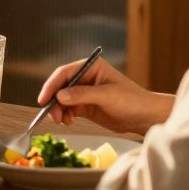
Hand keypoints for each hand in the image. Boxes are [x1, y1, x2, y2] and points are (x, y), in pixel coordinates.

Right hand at [38, 57, 173, 134]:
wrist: (144, 117)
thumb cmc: (132, 100)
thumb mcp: (107, 95)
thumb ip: (83, 94)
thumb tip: (60, 96)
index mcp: (91, 67)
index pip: (64, 73)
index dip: (51, 85)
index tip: (43, 99)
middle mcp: (85, 78)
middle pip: (60, 87)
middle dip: (54, 101)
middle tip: (53, 115)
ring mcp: (84, 92)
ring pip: (61, 99)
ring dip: (58, 110)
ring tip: (62, 121)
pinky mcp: (84, 106)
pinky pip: (67, 109)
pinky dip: (64, 115)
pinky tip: (69, 121)